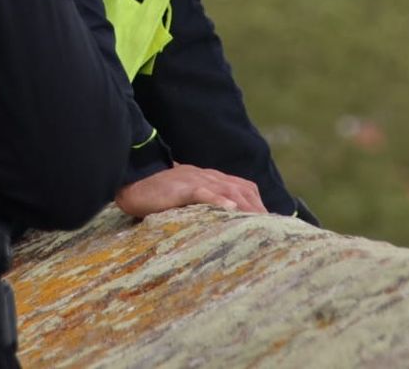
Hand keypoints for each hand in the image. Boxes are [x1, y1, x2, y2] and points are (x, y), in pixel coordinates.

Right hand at [114, 163, 266, 217]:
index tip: (275, 225)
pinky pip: (205, 192)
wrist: (134, 181)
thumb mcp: (188, 199)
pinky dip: (219, 201)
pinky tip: (230, 211)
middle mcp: (209, 177)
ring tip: (261, 224)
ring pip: (229, 191)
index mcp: (212, 179)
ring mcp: (197, 180)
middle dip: (260, 210)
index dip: (260, 205)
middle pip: (243, 191)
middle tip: (275, 231)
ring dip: (247, 207)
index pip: (245, 189)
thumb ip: (205, 206)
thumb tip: (223, 223)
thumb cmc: (159, 194)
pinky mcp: (183, 186)